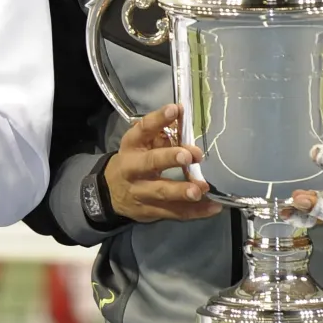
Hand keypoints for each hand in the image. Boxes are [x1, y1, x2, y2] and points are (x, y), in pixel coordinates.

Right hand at [103, 105, 222, 222]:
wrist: (109, 192)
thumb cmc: (134, 160)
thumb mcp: (140, 144)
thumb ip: (160, 132)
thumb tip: (183, 115)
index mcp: (132, 146)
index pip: (143, 129)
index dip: (158, 119)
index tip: (175, 109)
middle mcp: (133, 168)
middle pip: (150, 163)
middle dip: (169, 159)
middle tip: (188, 156)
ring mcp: (141, 192)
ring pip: (162, 192)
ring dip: (182, 191)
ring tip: (200, 189)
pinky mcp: (151, 211)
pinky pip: (174, 212)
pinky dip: (195, 211)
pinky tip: (213, 207)